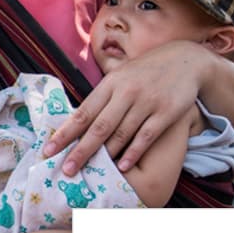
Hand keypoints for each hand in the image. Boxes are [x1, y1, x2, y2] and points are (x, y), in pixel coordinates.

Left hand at [42, 40, 205, 174]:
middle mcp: (126, 92)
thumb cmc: (144, 73)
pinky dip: (133, 152)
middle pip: (99, 126)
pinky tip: (122, 166)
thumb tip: (74, 122)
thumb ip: (101, 98)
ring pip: (121, 133)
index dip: (65, 133)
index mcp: (110, 84)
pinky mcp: (166, 112)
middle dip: (80, 150)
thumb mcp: (120, 77)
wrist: (185, 60)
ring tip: (89, 172)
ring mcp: (146, 102)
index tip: (48, 150)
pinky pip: (146, 136)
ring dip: (104, 155)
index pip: (83, 112)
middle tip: (65, 169)